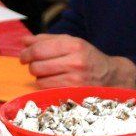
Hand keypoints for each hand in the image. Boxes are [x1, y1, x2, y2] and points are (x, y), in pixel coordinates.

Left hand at [19, 34, 135, 88]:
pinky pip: (48, 91)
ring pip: (40, 81)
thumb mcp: (71, 43)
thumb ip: (46, 40)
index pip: (39, 50)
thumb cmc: (87, 57)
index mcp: (74, 45)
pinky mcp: (74, 95)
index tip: (23, 56)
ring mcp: (75, 81)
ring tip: (49, 74)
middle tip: (35, 65)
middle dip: (32, 66)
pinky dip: (46, 87)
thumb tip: (24, 40)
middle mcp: (75, 62)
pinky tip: (54, 82)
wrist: (111, 77)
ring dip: (40, 78)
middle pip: (36, 66)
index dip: (26, 54)